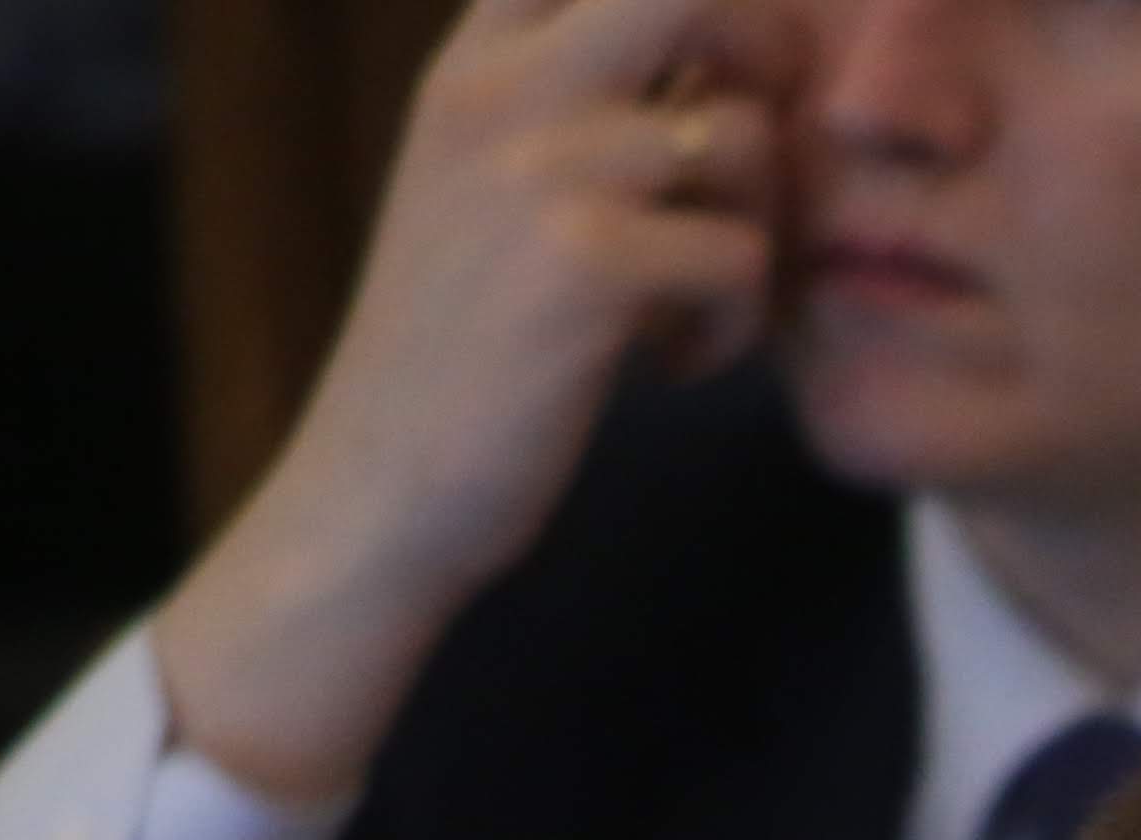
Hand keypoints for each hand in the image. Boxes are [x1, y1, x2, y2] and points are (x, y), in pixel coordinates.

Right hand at [153, 0, 796, 808]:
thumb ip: (578, 109)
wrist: (378, 490)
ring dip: (754, 233)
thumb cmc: (463, 351)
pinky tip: (670, 366)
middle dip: (761, 60)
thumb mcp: (492, 191)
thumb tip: (727, 62)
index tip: (721, 80)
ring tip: (695, 305)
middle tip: (743, 168)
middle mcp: (497, 89)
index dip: (705, 3)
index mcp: (474, 63)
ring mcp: (535, 168)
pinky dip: (733, 326)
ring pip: (742, 139)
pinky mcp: (582, 264)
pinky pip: (742, 256)